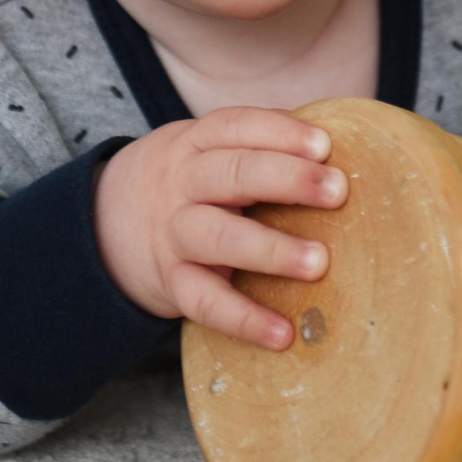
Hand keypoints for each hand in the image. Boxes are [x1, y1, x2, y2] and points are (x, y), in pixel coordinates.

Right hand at [94, 107, 344, 349]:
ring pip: (217, 236)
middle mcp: (182, 183)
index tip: (325, 145)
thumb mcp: (211, 150)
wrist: (109, 221)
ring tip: (319, 262)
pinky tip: (283, 335)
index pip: (235, 126)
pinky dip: (244, 319)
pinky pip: (205, 302)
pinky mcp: (173, 283)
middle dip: (286, 179)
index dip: (279, 132)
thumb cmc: (195, 182)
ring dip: (269, 249)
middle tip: (337, 191)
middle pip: (231, 174)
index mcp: (197, 143)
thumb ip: (264, 148)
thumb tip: (353, 150)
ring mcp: (174, 234)